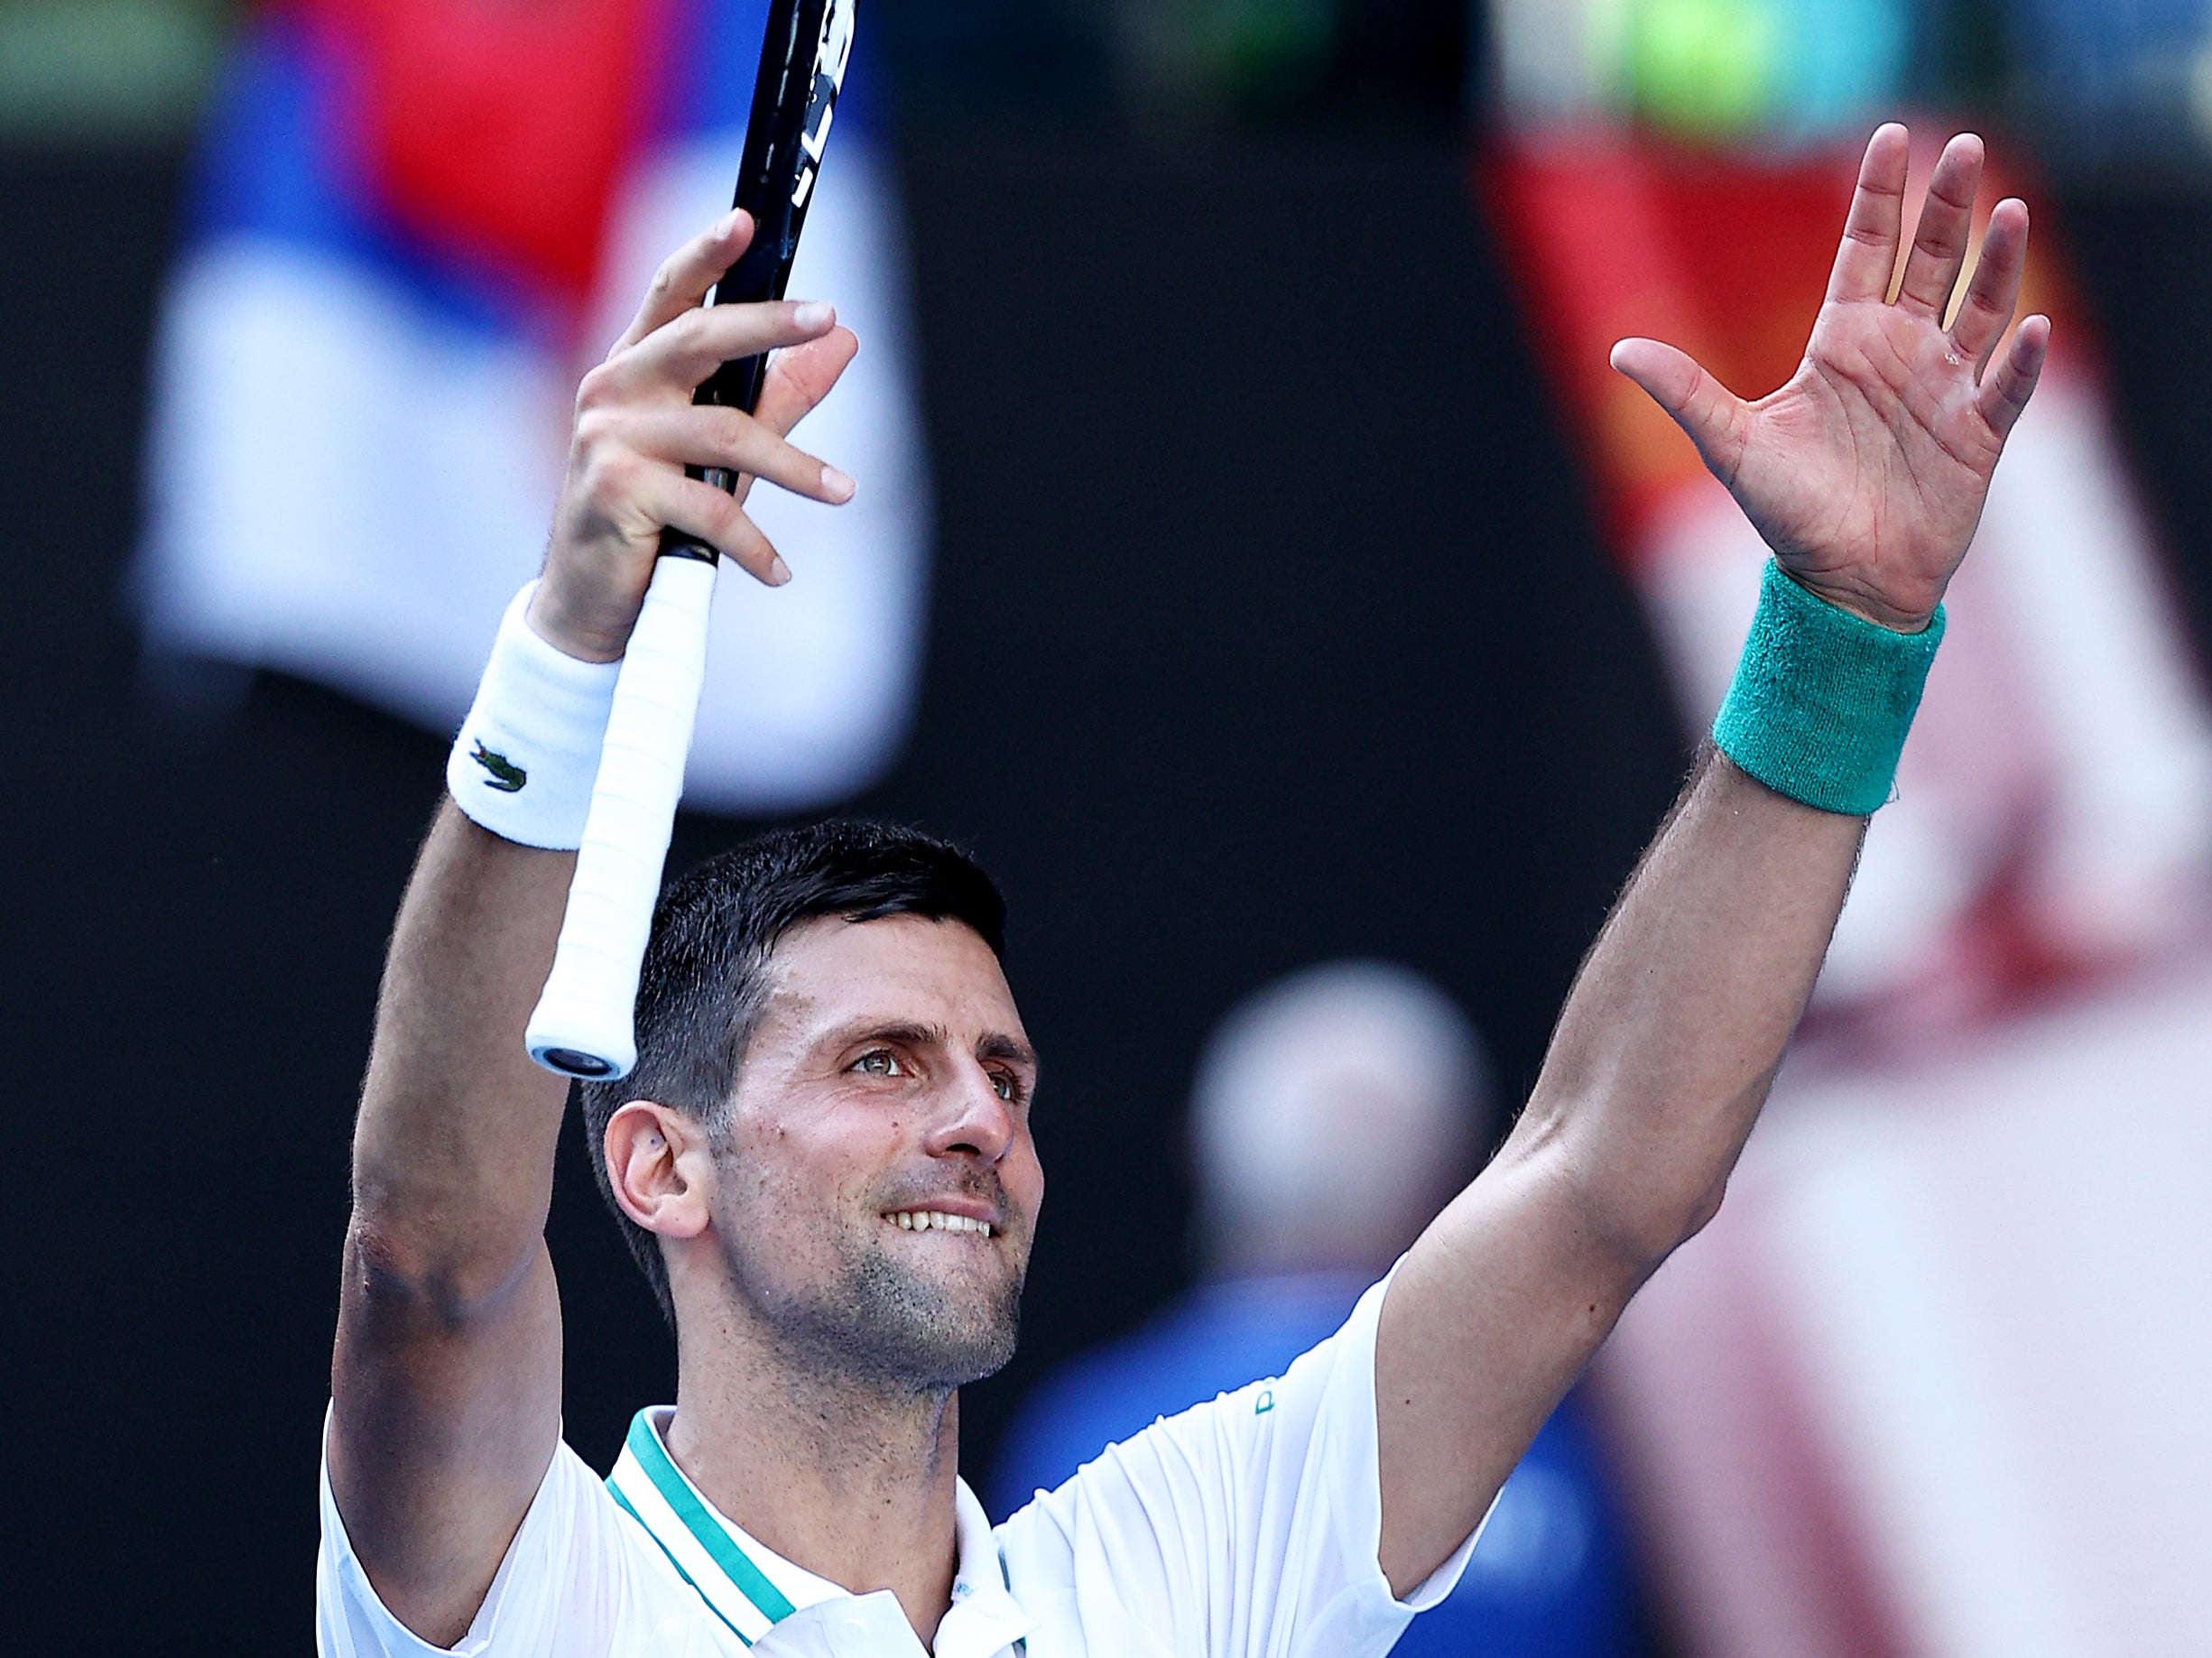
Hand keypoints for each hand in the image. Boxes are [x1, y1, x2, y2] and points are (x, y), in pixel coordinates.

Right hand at [530, 210, 861, 660]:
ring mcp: (608, 438)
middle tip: (829, 315)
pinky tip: (779, 572)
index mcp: (636, 368)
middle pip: (697, 338)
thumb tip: (846, 341)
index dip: (706, 253)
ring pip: (723, 433)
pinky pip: (709, 509)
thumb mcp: (726, 454)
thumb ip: (781, 395)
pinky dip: (755, 546)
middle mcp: (613, 389)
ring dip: (794, 468)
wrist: (593, 600)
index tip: (747, 218)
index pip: (671, 294)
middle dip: (767, 323)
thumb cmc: (660, 517)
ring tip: (843, 492)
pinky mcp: (615, 491)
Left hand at [1610, 125, 2048, 631]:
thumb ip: (1684, 391)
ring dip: (1998, 263)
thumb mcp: (1731, 444)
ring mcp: (1944, 389)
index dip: (1879, 194)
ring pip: (1980, 308)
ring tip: (2008, 212)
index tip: (1888, 134)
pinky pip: (2006, 388)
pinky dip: (2019, 360)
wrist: (1841, 583)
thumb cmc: (1788, 512)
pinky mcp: (1978, 435)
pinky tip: (2028, 328)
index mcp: (1843, 343)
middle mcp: (1900, 353)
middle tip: (1966, 145)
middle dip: (1948, 205)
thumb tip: (1618, 349)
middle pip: (1931, 261)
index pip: (1866, 250)